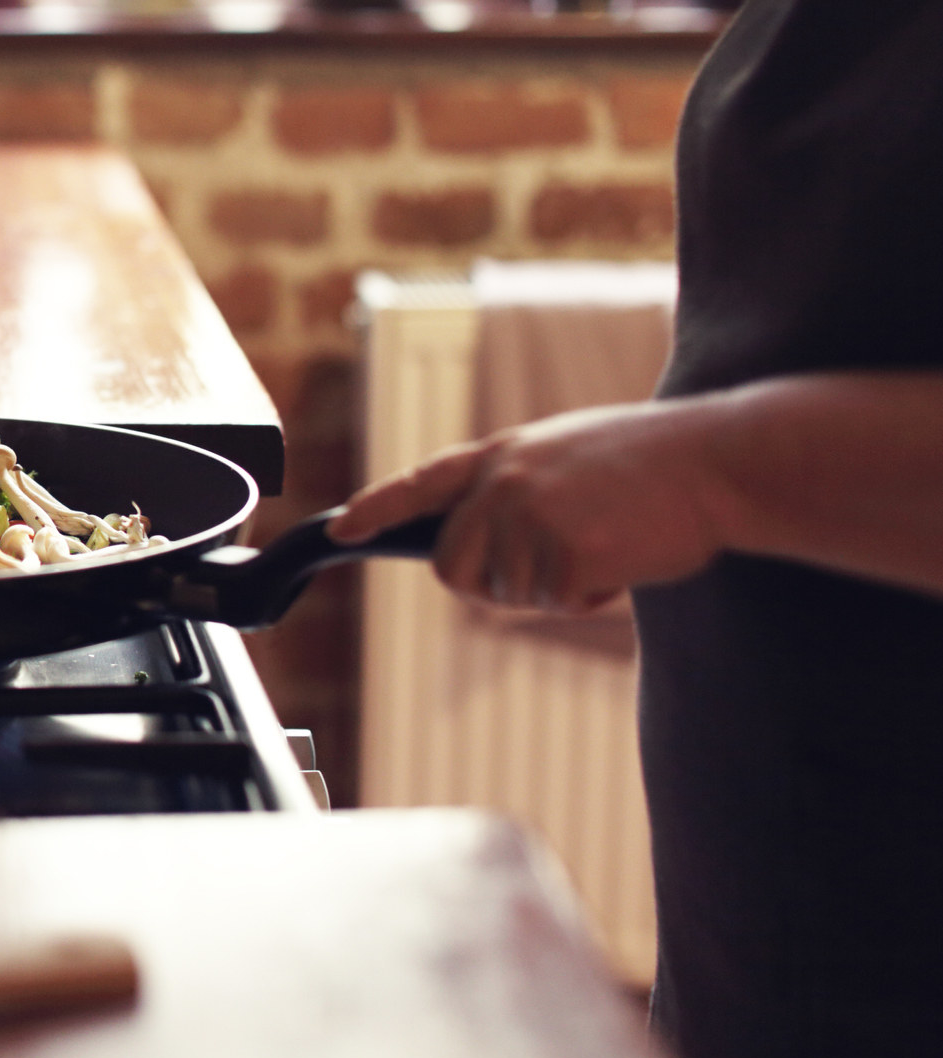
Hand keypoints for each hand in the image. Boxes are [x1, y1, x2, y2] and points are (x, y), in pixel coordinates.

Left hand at [327, 400, 734, 612]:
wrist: (718, 461)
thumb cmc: (654, 463)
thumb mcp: (568, 454)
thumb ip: (516, 489)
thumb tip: (482, 544)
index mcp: (503, 454)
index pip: (421, 484)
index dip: (375, 511)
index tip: (340, 532)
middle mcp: (503, 483)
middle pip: (454, 568)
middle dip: (493, 584)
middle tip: (557, 563)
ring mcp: (530, 517)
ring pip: (510, 594)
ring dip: (557, 587)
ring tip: (607, 538)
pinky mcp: (564, 553)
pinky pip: (559, 603)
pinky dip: (594, 596)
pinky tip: (626, 556)